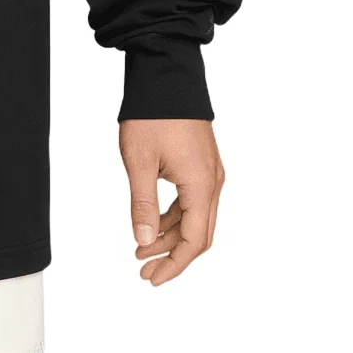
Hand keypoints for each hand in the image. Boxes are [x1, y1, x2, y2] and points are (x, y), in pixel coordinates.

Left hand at [119, 118, 223, 285]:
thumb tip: (144, 241)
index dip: (173, 264)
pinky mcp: (202, 162)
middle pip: (198, 234)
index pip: (193, 241)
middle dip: (172, 255)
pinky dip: (175, 215)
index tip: (152, 278)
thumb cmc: (153, 113)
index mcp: (201, 186)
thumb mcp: (140, 162)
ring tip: (143, 248)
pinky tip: (155, 222)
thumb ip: (143, 204)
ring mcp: (210, 172)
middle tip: (145, 270)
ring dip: (171, 235)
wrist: (167, 74)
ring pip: (195, 217)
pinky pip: (193, 199)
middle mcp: (213, 182)